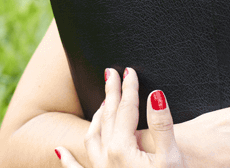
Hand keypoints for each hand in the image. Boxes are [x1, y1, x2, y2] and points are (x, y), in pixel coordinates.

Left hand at [55, 67, 187, 166]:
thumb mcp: (171, 158)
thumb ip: (162, 126)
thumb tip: (155, 94)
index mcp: (121, 148)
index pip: (124, 109)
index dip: (128, 88)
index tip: (129, 70)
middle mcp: (105, 157)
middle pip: (106, 117)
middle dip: (110, 94)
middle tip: (111, 72)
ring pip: (92, 137)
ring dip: (96, 118)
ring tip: (101, 103)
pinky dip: (68, 160)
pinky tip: (58, 151)